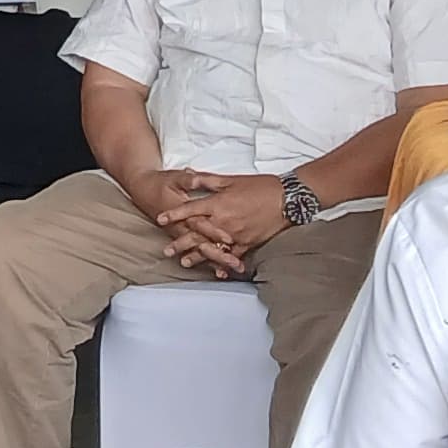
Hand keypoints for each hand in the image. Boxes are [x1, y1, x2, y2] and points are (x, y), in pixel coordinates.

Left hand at [159, 170, 292, 265]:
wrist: (287, 199)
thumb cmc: (259, 186)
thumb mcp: (230, 179)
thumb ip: (207, 180)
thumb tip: (189, 174)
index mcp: (218, 204)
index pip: (190, 210)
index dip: (174, 214)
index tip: (160, 219)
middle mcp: (223, 222)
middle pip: (197, 234)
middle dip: (180, 243)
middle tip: (166, 251)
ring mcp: (235, 235)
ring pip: (212, 248)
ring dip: (197, 257)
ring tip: (184, 263)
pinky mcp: (248, 243)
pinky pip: (233, 257)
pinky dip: (224, 265)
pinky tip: (216, 273)